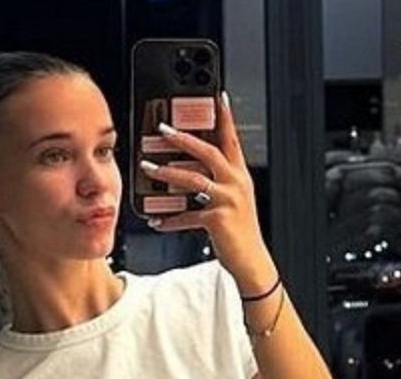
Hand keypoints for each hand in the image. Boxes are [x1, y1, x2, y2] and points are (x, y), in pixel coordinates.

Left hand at [139, 92, 276, 294]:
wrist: (252, 260)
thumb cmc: (239, 231)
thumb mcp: (232, 200)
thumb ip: (215, 183)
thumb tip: (188, 171)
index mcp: (240, 175)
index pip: (232, 139)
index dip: (225, 117)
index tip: (217, 96)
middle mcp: (236, 183)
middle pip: (208, 152)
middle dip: (183, 139)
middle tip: (162, 129)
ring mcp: (228, 200)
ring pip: (193, 179)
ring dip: (167, 173)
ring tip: (148, 168)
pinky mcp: (217, 219)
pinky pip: (187, 216)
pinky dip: (169, 219)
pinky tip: (156, 221)